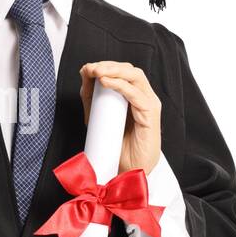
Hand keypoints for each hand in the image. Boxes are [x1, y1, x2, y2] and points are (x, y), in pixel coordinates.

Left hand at [79, 61, 161, 175]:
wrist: (128, 171)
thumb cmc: (117, 147)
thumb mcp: (99, 116)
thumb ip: (92, 97)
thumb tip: (85, 74)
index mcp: (134, 97)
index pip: (123, 72)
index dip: (106, 66)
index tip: (86, 69)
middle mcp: (143, 97)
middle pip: (130, 70)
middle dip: (109, 65)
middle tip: (91, 68)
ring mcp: (149, 105)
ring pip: (136, 76)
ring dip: (114, 71)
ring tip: (97, 72)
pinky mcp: (150, 115)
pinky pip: (136, 94)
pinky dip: (120, 85)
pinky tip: (106, 82)